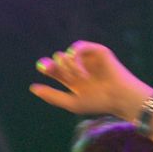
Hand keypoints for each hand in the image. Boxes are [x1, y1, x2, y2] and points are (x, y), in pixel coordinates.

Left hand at [29, 42, 150, 119]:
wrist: (120, 97)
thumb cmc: (99, 103)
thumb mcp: (72, 103)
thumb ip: (52, 96)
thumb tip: (32, 88)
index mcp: (71, 79)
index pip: (53, 69)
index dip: (45, 66)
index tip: (43, 68)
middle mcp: (78, 66)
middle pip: (57, 59)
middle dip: (59, 69)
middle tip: (70, 79)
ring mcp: (87, 58)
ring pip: (65, 54)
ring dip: (69, 67)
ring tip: (81, 78)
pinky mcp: (97, 51)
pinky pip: (78, 47)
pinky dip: (76, 59)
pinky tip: (83, 72)